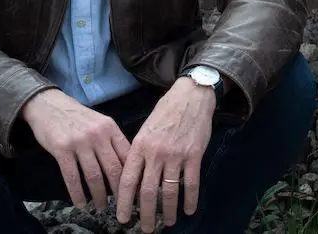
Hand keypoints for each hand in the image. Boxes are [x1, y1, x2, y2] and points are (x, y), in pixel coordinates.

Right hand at [21, 88, 130, 209]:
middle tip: (121, 206)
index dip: (133, 176)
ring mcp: (80, 142)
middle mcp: (98, 134)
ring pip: (94, 176)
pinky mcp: (62, 149)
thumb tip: (128, 167)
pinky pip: (72, 177)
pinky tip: (81, 204)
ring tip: (101, 208)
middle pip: (113, 169)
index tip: (136, 191)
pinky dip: (77, 194)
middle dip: (119, 191)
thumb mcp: (100, 123)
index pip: (127, 156)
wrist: (50, 105)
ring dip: (99, 196)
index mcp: (111, 128)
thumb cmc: (78, 118)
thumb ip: (112, 141)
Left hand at [116, 77, 215, 231]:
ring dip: (169, 211)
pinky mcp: (194, 155)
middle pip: (148, 191)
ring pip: (170, 191)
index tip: (122, 218)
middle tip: (146, 229)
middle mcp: (156, 153)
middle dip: (146, 214)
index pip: (128, 180)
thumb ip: (139, 153)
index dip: (124, 203)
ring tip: (169, 222)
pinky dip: (190, 199)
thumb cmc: (166, 112)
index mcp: (140, 146)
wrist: (190, 96)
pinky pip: (192, 183)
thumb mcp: (145, 129)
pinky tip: (189, 210)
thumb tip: (134, 178)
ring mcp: (176, 155)